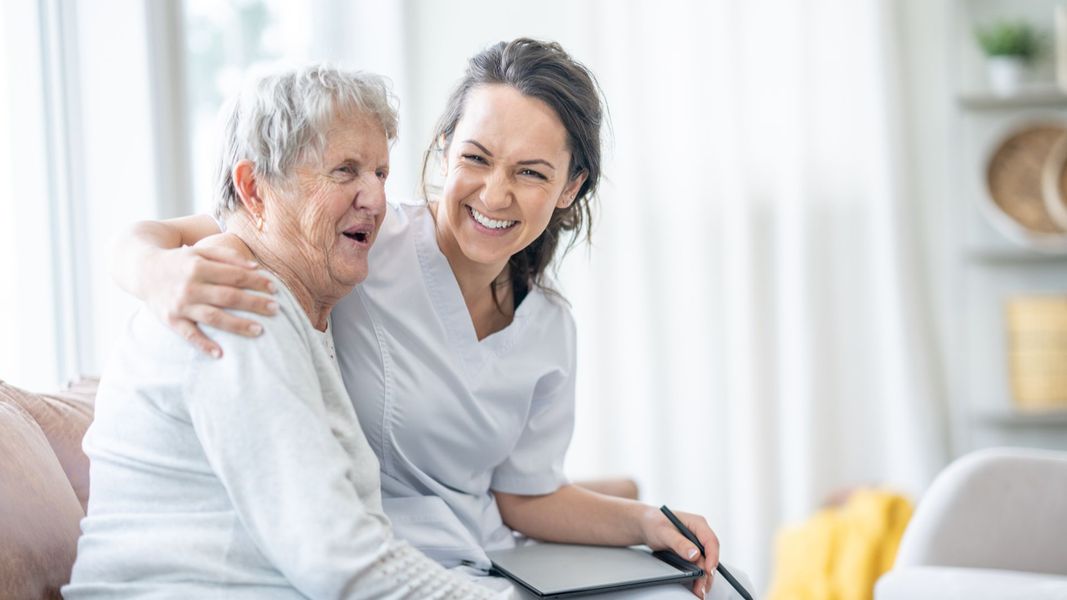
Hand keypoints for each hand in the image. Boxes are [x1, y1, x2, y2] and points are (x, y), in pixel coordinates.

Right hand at [145, 244, 276, 356]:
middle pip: (228, 296)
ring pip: (213, 317)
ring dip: (237, 325)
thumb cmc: (180, 261)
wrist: (141, 269)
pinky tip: (220, 354)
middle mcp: (190, 286)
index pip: (235, 275)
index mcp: (199, 266)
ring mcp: (180, 304)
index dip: (257, 282)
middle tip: (276, 310)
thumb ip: (228, 256)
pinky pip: (189, 334)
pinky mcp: (170, 320)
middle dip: (254, 303)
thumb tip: (256, 267)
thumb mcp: (200, 251)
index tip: (275, 289)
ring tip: (260, 330)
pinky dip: (203, 344)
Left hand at [640, 506, 719, 598]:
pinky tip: (695, 585)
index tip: (708, 570)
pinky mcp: (692, 551)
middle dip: (707, 572)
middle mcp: (700, 534)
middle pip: (710, 555)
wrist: (646, 525)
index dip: (712, 557)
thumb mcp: (664, 532)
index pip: (711, 541)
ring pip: (705, 562)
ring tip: (699, 590)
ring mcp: (696, 543)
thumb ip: (679, 543)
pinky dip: (697, 575)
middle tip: (701, 587)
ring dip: (704, 576)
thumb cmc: (654, 523)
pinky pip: (698, 564)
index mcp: (697, 523)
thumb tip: (695, 554)